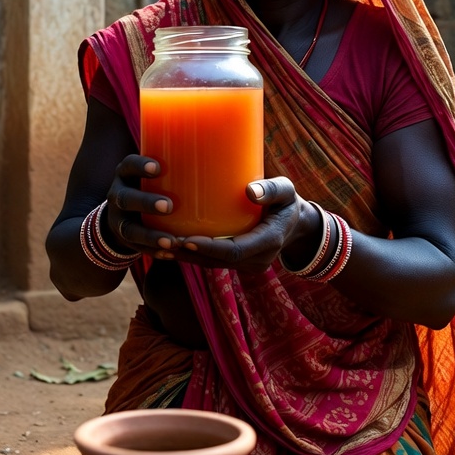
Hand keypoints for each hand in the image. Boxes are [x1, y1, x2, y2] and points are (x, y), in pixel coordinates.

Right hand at [103, 154, 179, 255]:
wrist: (123, 212)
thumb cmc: (155, 184)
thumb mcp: (159, 170)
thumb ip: (182, 162)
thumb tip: (228, 149)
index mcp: (127, 174)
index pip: (128, 165)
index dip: (140, 165)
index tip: (158, 167)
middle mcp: (118, 194)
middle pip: (125, 198)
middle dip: (145, 202)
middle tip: (169, 206)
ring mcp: (119, 219)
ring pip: (129, 228)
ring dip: (150, 235)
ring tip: (171, 241)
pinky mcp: (125, 240)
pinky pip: (136, 248)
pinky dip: (152, 251)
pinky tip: (170, 255)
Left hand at [172, 176, 317, 272]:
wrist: (295, 224)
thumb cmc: (287, 202)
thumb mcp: (286, 191)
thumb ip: (272, 189)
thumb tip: (250, 190)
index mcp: (269, 242)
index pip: (234, 251)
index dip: (209, 248)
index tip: (186, 239)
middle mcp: (257, 260)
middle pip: (217, 261)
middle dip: (190, 254)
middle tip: (163, 241)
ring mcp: (247, 264)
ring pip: (212, 265)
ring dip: (186, 257)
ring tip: (159, 246)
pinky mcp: (238, 263)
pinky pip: (212, 262)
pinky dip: (192, 256)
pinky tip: (170, 247)